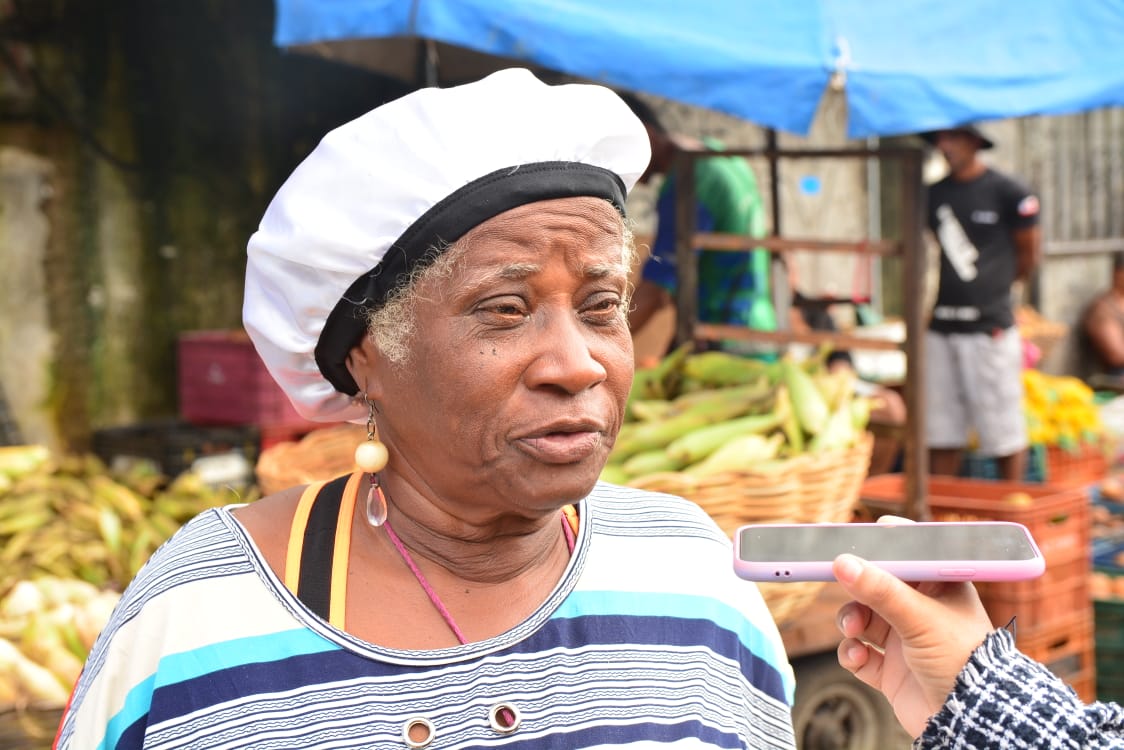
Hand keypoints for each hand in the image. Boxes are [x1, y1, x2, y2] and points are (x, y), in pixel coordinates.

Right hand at [831, 553, 993, 736]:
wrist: (970, 720)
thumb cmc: (961, 659)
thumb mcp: (920, 617)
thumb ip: (880, 590)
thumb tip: (842, 563)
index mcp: (939, 589)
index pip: (908, 557)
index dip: (882, 549)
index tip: (853, 544)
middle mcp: (921, 611)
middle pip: (876, 588)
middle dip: (857, 590)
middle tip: (843, 584)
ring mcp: (905, 641)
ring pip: (863, 619)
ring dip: (851, 621)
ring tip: (854, 630)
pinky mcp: (892, 670)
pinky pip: (860, 654)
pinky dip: (852, 653)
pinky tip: (858, 655)